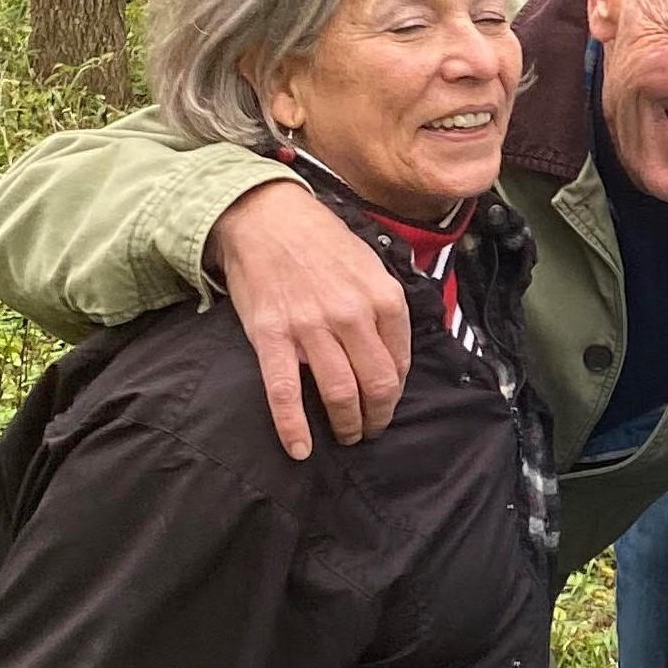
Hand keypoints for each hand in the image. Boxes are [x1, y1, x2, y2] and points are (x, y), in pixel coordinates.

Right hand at [207, 180, 413, 459]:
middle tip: (372, 429)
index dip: (396, 390)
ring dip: (347, 425)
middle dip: (378, 416)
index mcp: (382, 296)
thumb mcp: (370, 263)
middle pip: (376, 384)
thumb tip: (395, 351)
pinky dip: (294, 428)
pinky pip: (284, 392)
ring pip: (340, 393)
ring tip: (347, 436)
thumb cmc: (321, 240)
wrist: (266, 218)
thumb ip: (385, 306)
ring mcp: (311, 327)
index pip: (401, 361)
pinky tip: (301, 449)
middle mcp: (352, 314)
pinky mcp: (272, 337)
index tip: (387, 401)